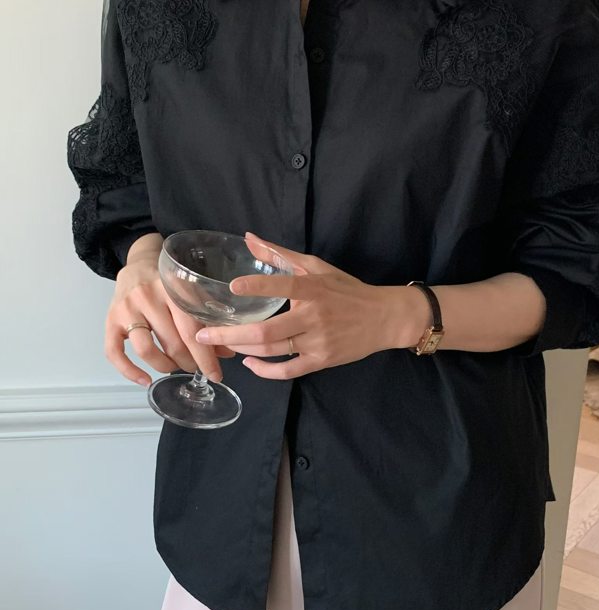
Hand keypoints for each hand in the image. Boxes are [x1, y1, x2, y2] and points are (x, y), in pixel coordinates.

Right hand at [106, 256, 234, 386]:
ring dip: (165, 366)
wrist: (138, 264)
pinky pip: (114, 352)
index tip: (215, 374)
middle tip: (196, 368)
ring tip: (175, 367)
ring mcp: (127, 309)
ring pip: (146, 350)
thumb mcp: (190, 294)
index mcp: (173, 289)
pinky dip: (129, 371)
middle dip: (188, 363)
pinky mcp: (110, 319)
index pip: (191, 331)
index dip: (205, 357)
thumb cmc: (169, 284)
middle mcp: (148, 298)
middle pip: (171, 343)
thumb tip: (227, 352)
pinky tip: (145, 380)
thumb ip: (208, 320)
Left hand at [194, 231, 405, 378]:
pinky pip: (288, 371)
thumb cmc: (347, 290)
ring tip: (219, 344)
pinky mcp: (322, 361)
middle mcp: (314, 316)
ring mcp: (318, 342)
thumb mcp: (317, 266)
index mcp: (313, 289)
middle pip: (266, 330)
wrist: (384, 318)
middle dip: (231, 334)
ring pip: (273, 351)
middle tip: (203, 333)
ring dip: (242, 349)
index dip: (258, 285)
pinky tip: (250, 363)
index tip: (233, 287)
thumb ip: (281, 254)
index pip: (283, 284)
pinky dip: (265, 371)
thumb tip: (249, 238)